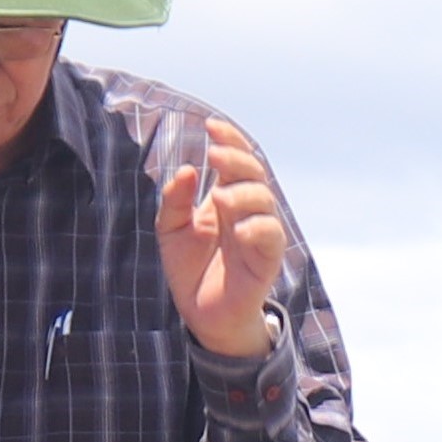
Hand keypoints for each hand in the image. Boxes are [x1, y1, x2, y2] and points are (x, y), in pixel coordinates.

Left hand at [154, 118, 287, 360]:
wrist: (203, 315)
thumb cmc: (190, 270)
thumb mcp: (170, 230)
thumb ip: (175, 201)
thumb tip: (188, 170)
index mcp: (225, 198)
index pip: (236, 161)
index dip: (229, 140)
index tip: (211, 126)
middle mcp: (245, 212)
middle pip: (254, 173)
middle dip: (236, 159)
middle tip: (214, 156)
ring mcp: (258, 234)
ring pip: (264, 200)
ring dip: (243, 193)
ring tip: (219, 200)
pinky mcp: (265, 260)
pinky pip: (271, 236)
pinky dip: (257, 228)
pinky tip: (238, 231)